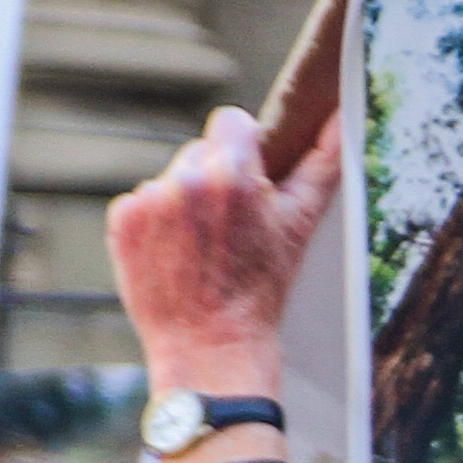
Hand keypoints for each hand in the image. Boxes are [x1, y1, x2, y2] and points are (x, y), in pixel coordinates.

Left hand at [106, 105, 341, 407]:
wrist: (211, 344)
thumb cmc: (260, 290)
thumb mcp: (299, 225)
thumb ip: (322, 163)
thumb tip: (340, 119)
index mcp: (235, 175)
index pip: (231, 121)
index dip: (244, 150)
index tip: (249, 181)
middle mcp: (187, 180)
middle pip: (201, 151)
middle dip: (216, 179)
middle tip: (229, 227)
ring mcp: (150, 200)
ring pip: (173, 178)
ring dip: (185, 202)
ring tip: (202, 246)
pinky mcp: (122, 220)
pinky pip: (143, 201)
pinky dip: (156, 222)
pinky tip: (175, 252)